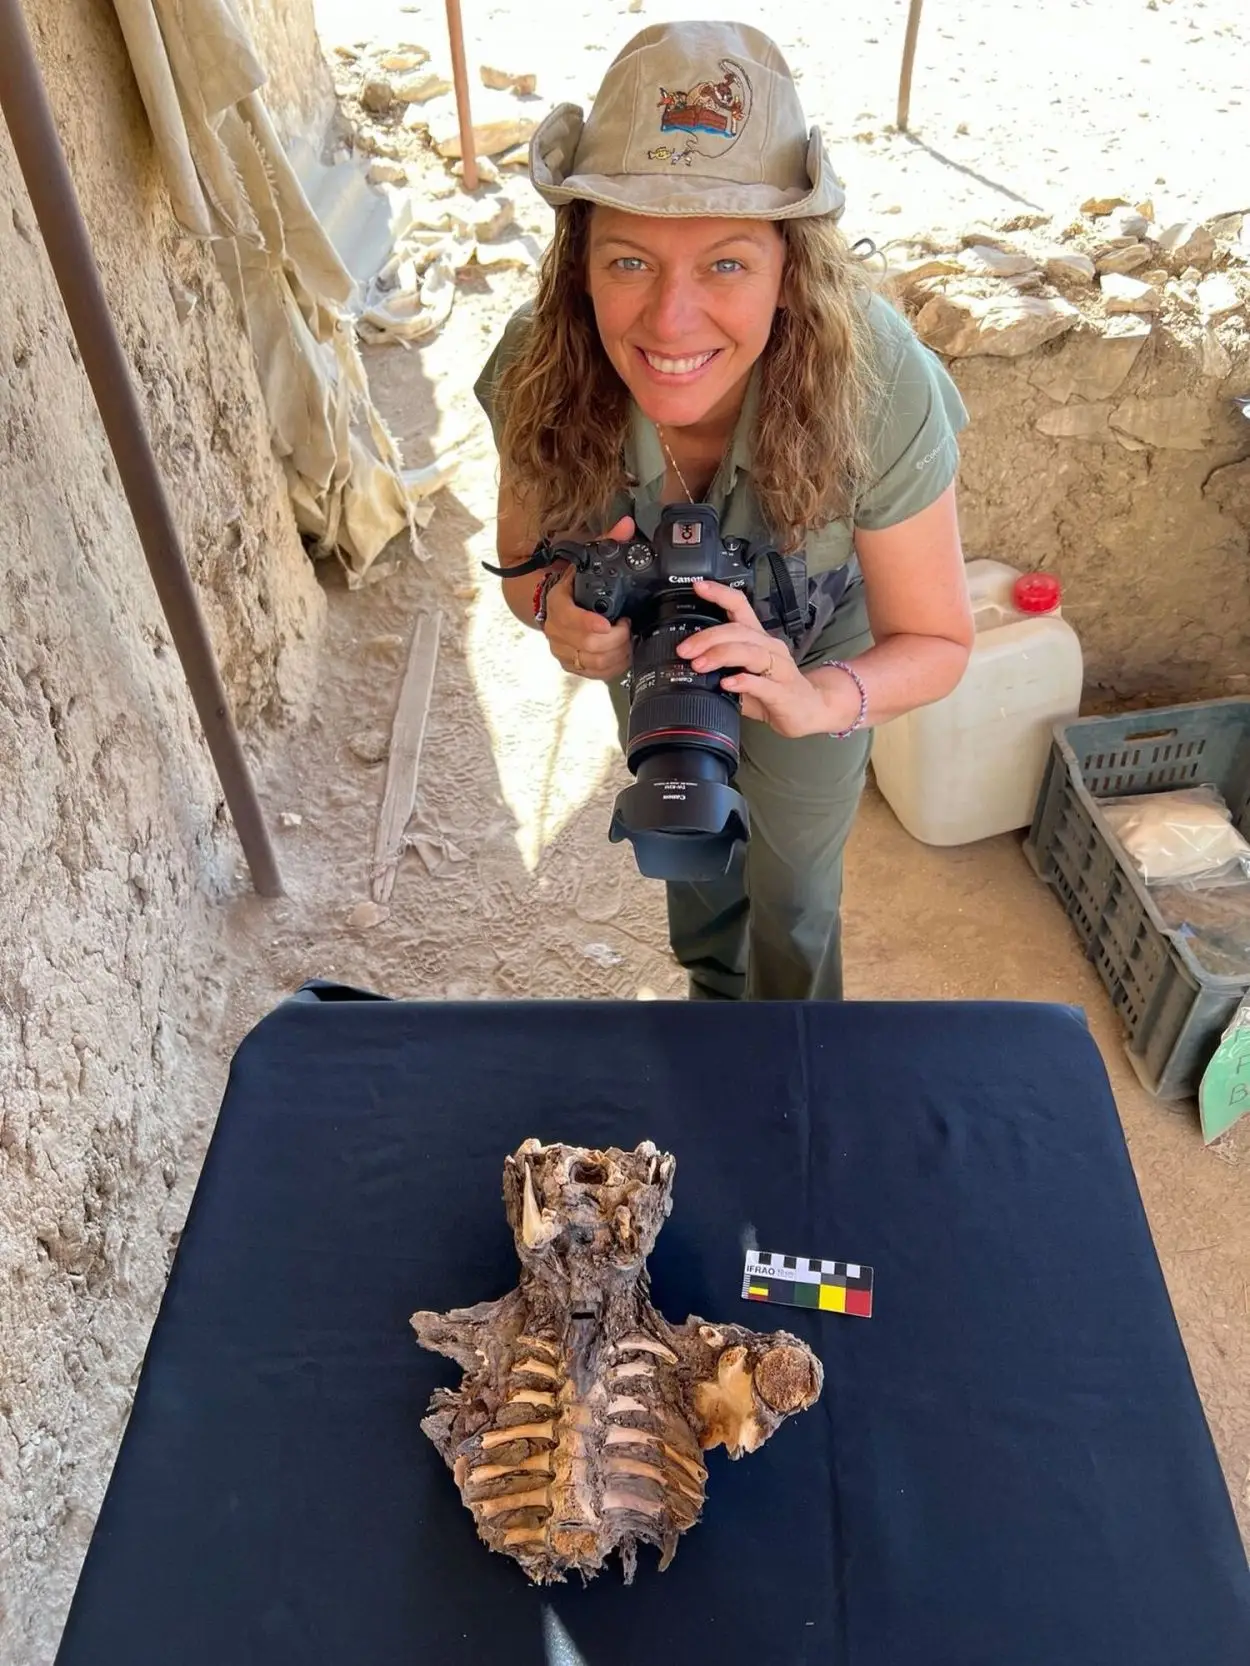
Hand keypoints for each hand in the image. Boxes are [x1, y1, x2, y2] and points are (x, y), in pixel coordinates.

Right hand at [543, 515, 633, 680]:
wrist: (554, 604)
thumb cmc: (574, 584)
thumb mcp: (586, 560)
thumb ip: (607, 541)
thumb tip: (626, 525)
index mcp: (558, 604)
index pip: (570, 618)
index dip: (590, 624)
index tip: (609, 623)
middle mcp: (556, 630)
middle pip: (587, 645)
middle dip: (615, 639)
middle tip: (628, 626)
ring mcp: (563, 650)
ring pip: (593, 662)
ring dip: (616, 653)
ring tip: (628, 639)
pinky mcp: (572, 665)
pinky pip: (594, 673)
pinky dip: (613, 666)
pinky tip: (622, 653)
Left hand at [677, 579, 849, 737]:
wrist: (810, 711)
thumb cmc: (775, 692)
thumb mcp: (744, 674)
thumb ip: (720, 668)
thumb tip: (688, 665)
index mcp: (758, 639)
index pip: (741, 607)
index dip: (720, 594)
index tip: (699, 587)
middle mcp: (770, 648)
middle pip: (739, 631)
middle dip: (708, 637)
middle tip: (685, 650)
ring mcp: (780, 669)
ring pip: (750, 652)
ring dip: (722, 655)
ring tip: (699, 664)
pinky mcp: (784, 692)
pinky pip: (763, 684)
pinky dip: (743, 682)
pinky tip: (727, 684)